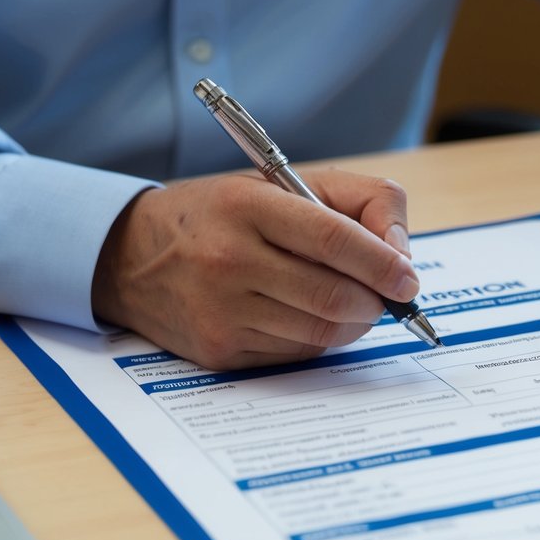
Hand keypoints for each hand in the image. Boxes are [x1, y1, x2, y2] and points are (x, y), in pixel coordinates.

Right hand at [92, 169, 416, 368]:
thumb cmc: (223, 215)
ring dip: (351, 323)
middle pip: (334, 297)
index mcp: (249, 207)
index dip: (382, 263)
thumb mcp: (284, 185)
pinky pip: (295, 355)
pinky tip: (302, 315)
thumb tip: (401, 256)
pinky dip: (316, 339)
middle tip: (385, 295)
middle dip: (375, 302)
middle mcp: (229, 260)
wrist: (131, 256)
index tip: (408, 279)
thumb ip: (359, 203)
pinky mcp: (218, 353)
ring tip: (347, 301)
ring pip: (321, 334)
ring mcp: (221, 312)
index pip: (333, 238)